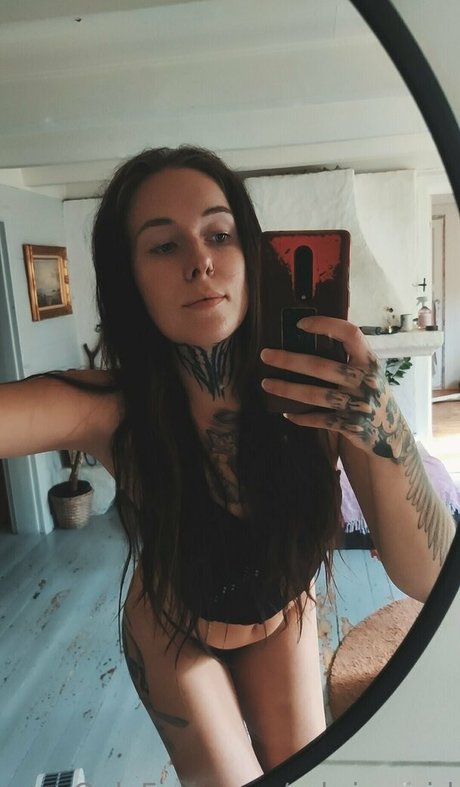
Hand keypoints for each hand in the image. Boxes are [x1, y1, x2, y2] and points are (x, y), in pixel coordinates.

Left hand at [260, 316, 406, 459]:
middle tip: (265, 355)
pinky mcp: (350, 426)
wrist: (391, 435)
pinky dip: (301, 417)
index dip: (325, 325)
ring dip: (287, 389)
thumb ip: (350, 359)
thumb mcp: (369, 373)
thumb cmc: (373, 396)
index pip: (350, 334)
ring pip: (314, 394)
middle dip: (289, 360)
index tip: (300, 324)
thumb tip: (312, 336)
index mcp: (369, 362)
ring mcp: (357, 405)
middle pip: (321, 366)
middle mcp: (365, 381)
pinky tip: (286, 413)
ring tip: (266, 384)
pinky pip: (319, 420)